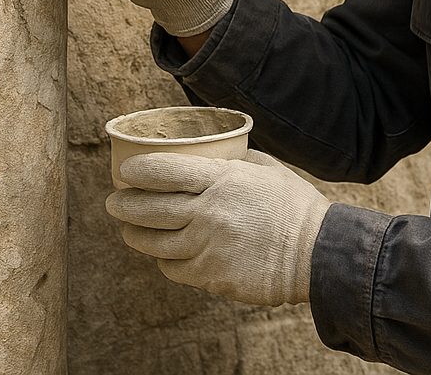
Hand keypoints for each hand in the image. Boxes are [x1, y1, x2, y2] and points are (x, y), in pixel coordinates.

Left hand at [105, 150, 331, 306]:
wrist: (317, 254)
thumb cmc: (293, 205)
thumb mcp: (265, 167)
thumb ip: (233, 161)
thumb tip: (209, 154)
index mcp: (223, 179)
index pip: (166, 171)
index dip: (139, 170)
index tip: (125, 170)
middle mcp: (210, 212)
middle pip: (151, 208)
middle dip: (124, 205)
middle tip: (113, 202)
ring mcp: (209, 247)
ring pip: (155, 242)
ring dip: (135, 235)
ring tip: (128, 229)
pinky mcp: (212, 276)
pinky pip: (174, 268)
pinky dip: (163, 260)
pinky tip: (162, 253)